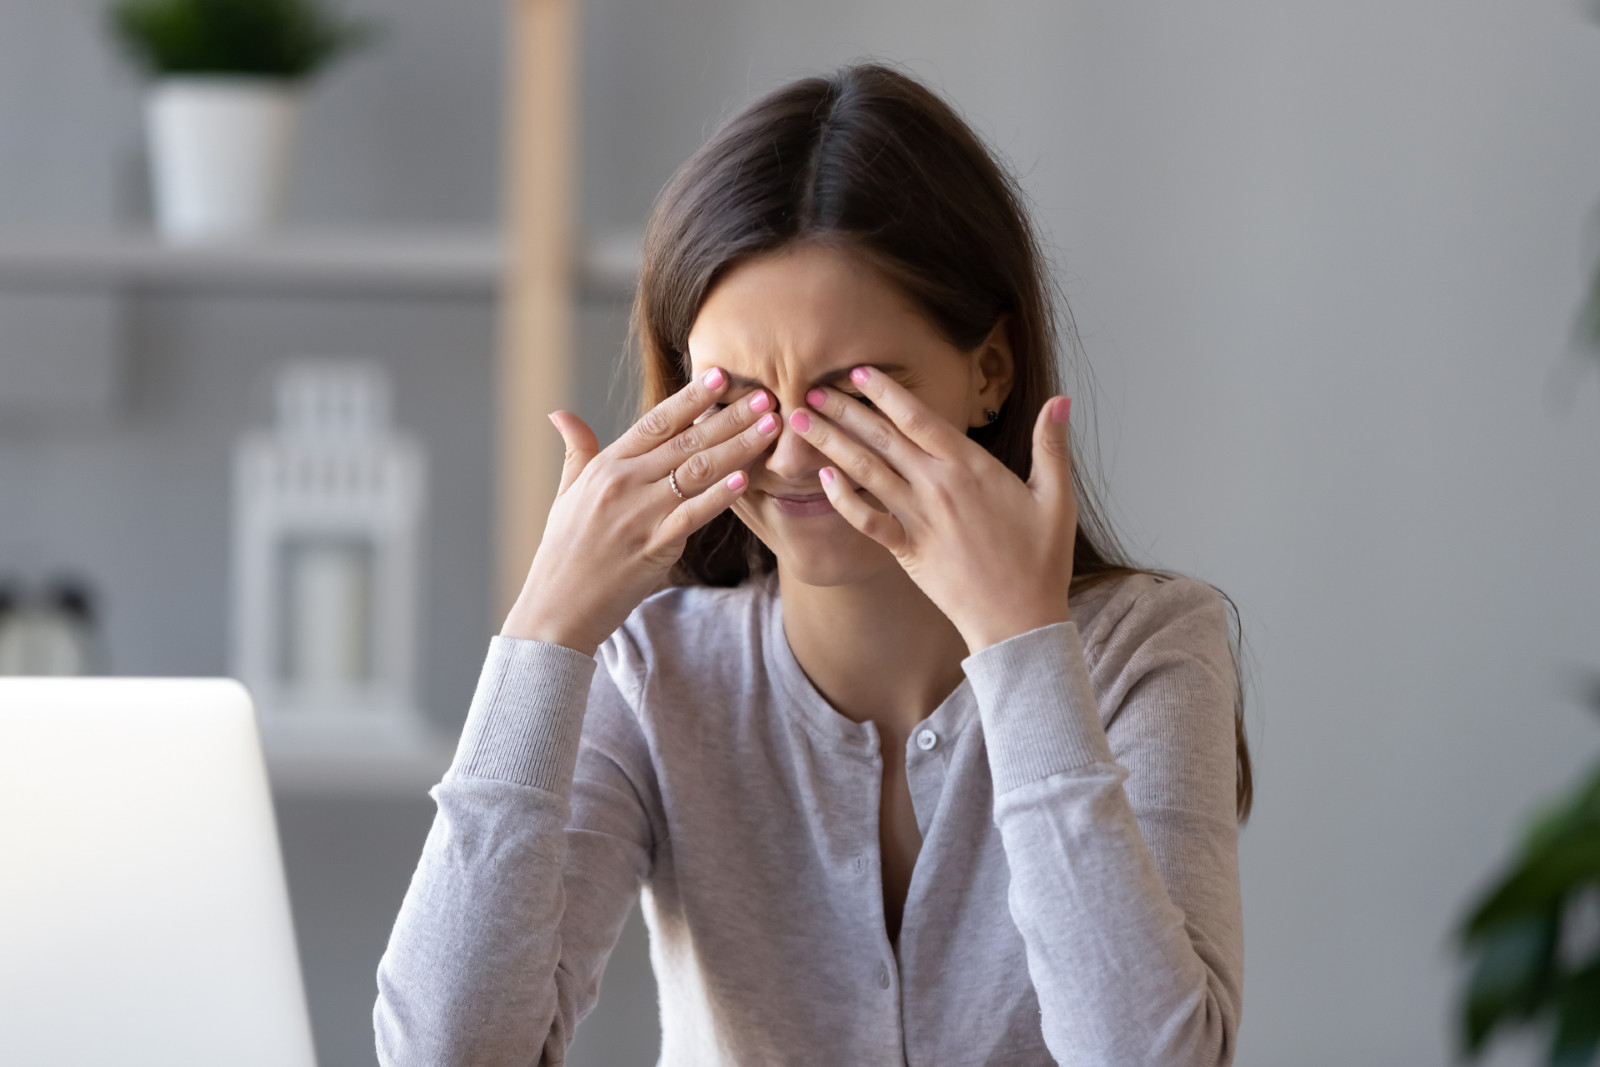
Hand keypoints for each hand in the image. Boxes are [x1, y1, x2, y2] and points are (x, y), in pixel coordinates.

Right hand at [501, 367, 782, 655]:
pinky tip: (746, 479)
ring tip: (770, 429)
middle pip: (686, 440)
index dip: (692, 397)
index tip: (722, 376)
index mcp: (607, 466)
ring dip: (738, 447)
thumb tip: (561, 414)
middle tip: (766, 396)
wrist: (556, 607)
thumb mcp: (565, 494)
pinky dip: (720, 496)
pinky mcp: (653, 546)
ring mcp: (639, 514)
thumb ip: (576, 451)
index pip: (656, 421)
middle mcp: (624, 483)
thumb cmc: (563, 552)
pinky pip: (693, 515)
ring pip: (697, 471)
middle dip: (730, 417)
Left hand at [788, 366, 1077, 653]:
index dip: (886, 392)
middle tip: (811, 385)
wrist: (1021, 620)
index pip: (920, 418)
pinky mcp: (907, 550)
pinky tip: (822, 478)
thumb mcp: (1057, 497)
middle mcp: (938, 487)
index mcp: (971, 467)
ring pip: (865, 471)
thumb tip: (1062, 400)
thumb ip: (1052, 445)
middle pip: (882, 438)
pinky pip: (867, 520)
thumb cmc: (1041, 561)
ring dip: (830, 443)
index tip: (858, 371)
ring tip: (800, 420)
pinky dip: (843, 498)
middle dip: (844, 408)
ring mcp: (918, 519)